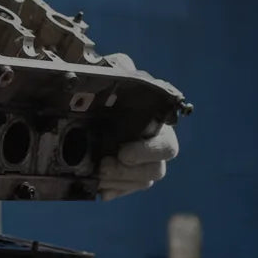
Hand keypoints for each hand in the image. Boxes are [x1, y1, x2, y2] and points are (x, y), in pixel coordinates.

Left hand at [97, 53, 179, 200]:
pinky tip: (98, 190)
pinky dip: (111, 192)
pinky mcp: (123, 178)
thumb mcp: (116, 72)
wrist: (90, 105)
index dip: (149, 153)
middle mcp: (154, 150)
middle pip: (155, 172)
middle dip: (129, 173)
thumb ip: (121, 67)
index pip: (167, 148)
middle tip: (104, 166)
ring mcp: (140, 167)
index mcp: (159, 127)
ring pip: (139, 183)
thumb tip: (121, 65)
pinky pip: (122, 191)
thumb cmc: (111, 88)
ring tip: (97, 175)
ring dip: (118, 183)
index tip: (124, 153)